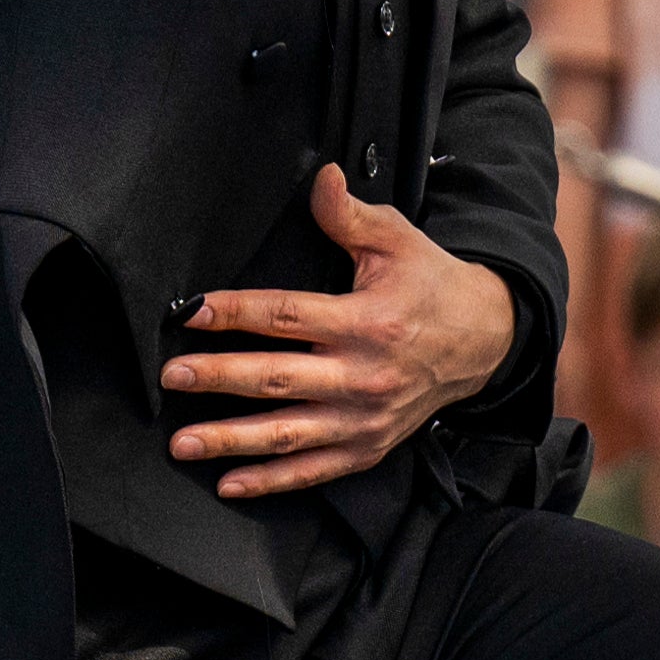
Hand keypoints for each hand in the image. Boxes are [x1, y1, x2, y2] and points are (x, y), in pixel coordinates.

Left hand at [160, 165, 516, 499]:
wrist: (485, 340)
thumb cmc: (433, 286)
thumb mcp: (397, 239)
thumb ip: (348, 215)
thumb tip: (321, 178)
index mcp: (367, 321)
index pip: (288, 315)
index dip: (236, 312)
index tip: (194, 311)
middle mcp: (364, 374)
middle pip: (279, 379)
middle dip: (220, 378)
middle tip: (174, 376)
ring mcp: (364, 418)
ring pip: (288, 434)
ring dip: (231, 439)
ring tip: (183, 441)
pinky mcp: (368, 446)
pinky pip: (313, 470)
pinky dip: (271, 480)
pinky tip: (231, 481)